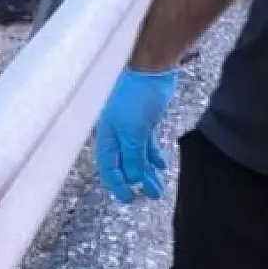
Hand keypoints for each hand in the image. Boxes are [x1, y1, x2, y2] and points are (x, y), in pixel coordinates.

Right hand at [94, 66, 178, 202]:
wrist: (152, 69)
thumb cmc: (136, 95)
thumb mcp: (134, 130)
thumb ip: (133, 155)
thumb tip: (133, 178)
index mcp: (107, 134)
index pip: (107, 165)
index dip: (117, 183)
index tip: (128, 199)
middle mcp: (116, 133)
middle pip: (123, 163)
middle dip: (136, 181)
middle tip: (149, 196)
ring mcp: (130, 127)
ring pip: (136, 155)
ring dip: (147, 172)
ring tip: (158, 187)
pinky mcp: (144, 121)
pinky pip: (146, 144)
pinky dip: (152, 156)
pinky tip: (161, 166)